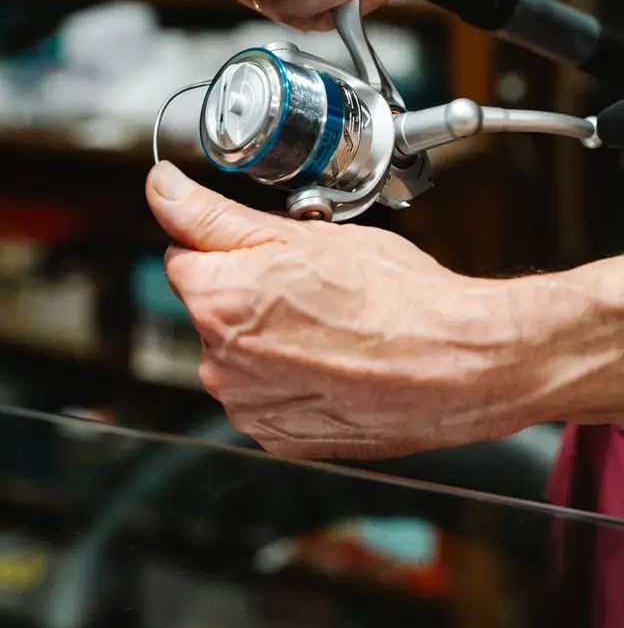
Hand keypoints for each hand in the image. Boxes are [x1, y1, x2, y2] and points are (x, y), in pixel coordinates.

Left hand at [146, 161, 525, 460]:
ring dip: (270, 336)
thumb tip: (162, 188)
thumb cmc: (394, 297)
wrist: (457, 362)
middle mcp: (220, 364)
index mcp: (217, 301)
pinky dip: (292, 377)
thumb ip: (212, 213)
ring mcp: (250, 407)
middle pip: (212, 305)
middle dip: (250, 289)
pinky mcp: (280, 439)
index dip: (232, 243)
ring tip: (334, 323)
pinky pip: (268, 394)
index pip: (184, 254)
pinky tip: (336, 359)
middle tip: (315, 283)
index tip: (273, 247)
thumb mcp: (302, 231)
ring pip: (240, 352)